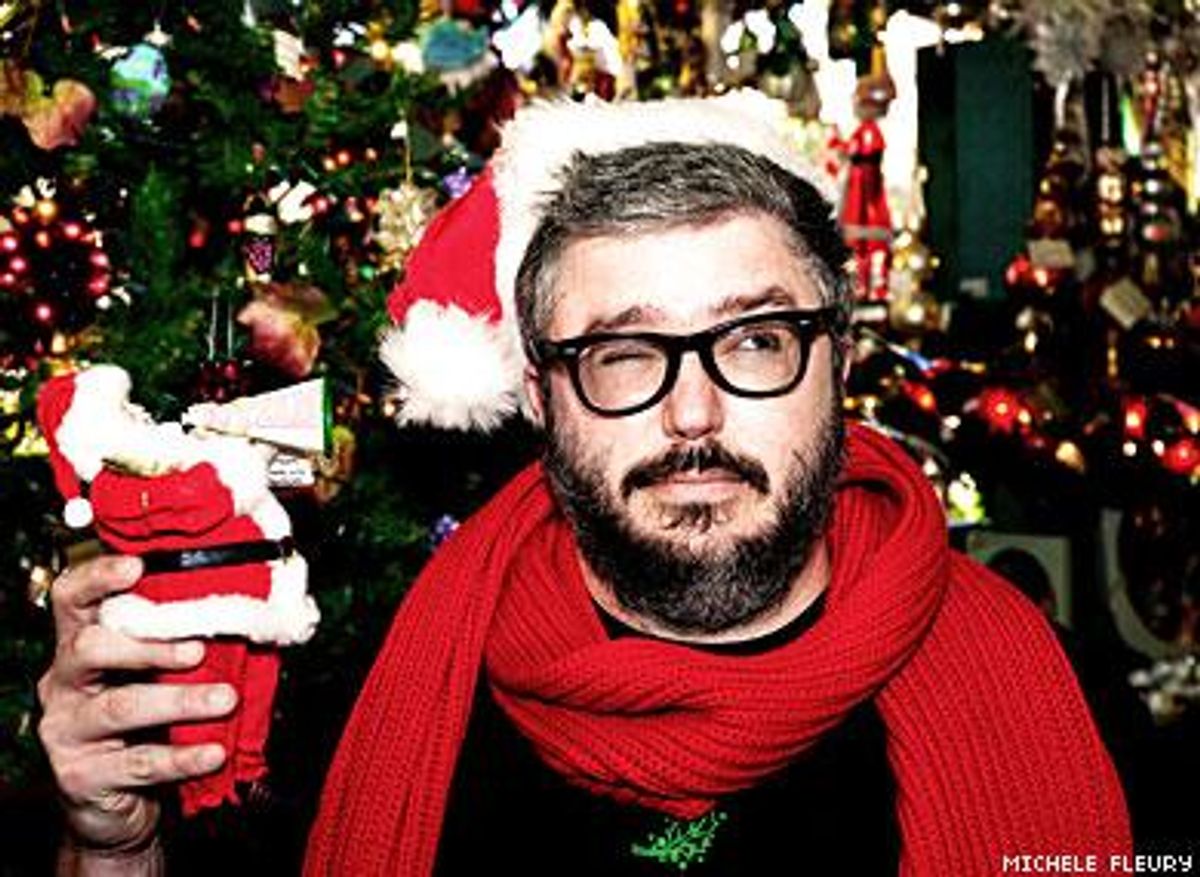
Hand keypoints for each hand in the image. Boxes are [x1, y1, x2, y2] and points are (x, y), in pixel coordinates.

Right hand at [37, 555, 237, 854]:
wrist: (118, 803)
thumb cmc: (146, 725)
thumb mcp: (156, 677)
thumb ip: (180, 646)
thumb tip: (246, 615)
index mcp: (79, 646)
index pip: (72, 599)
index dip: (98, 578)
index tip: (137, 567)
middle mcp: (62, 682)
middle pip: (89, 647)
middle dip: (147, 645)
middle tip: (198, 650)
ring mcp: (66, 730)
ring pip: (119, 706)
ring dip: (179, 701)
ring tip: (225, 699)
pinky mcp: (80, 776)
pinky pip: (138, 762)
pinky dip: (182, 757)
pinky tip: (213, 752)